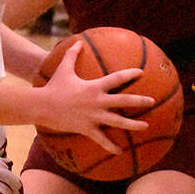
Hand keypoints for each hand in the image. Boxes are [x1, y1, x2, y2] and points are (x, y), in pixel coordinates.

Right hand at [37, 42, 154, 153]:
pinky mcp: (87, 128)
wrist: (42, 105)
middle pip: (123, 101)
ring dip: (133, 125)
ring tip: (146, 126)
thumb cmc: (53, 87)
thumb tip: (78, 42)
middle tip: (152, 101)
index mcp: (94, 87)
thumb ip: (72, 54)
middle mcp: (97, 101)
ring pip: (118, 122)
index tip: (141, 73)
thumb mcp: (63, 69)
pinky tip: (120, 151)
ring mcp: (93, 116)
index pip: (117, 78)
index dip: (130, 74)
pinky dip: (111, 146)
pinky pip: (102, 139)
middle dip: (140, 101)